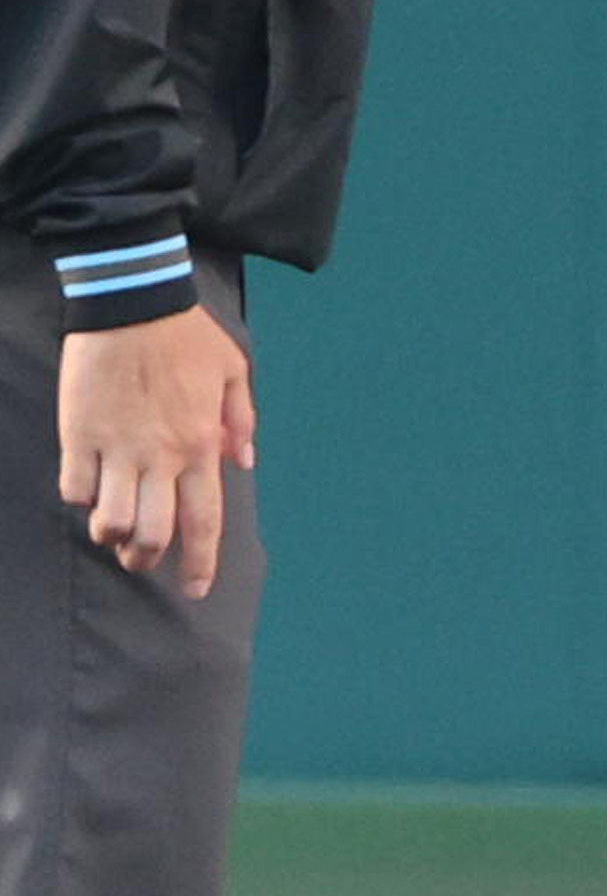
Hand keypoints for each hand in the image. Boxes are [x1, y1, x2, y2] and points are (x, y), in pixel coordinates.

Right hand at [57, 301, 253, 598]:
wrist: (132, 304)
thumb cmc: (187, 336)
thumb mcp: (233, 372)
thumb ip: (241, 421)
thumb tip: (244, 463)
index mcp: (201, 445)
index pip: (204, 520)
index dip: (200, 562)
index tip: (197, 591)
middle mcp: (159, 456)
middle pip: (152, 533)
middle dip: (147, 559)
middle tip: (142, 561)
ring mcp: (116, 448)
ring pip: (109, 520)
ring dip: (109, 535)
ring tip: (111, 530)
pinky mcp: (78, 435)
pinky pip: (73, 487)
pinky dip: (79, 498)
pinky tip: (86, 489)